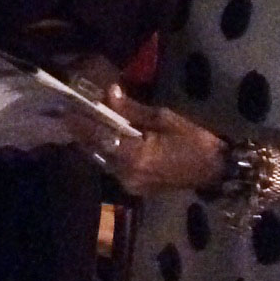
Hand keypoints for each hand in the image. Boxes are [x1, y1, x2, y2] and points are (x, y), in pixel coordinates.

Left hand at [74, 86, 225, 195]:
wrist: (215, 168)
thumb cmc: (194, 139)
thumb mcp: (163, 118)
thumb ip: (132, 109)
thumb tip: (109, 92)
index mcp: (134, 156)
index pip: (99, 137)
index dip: (80, 123)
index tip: (64, 110)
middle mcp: (126, 174)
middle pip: (97, 151)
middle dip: (84, 132)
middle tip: (71, 113)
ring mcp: (130, 184)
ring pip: (104, 160)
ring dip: (95, 142)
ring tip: (85, 123)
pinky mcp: (136, 188)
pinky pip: (115, 167)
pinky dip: (108, 152)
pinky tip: (107, 138)